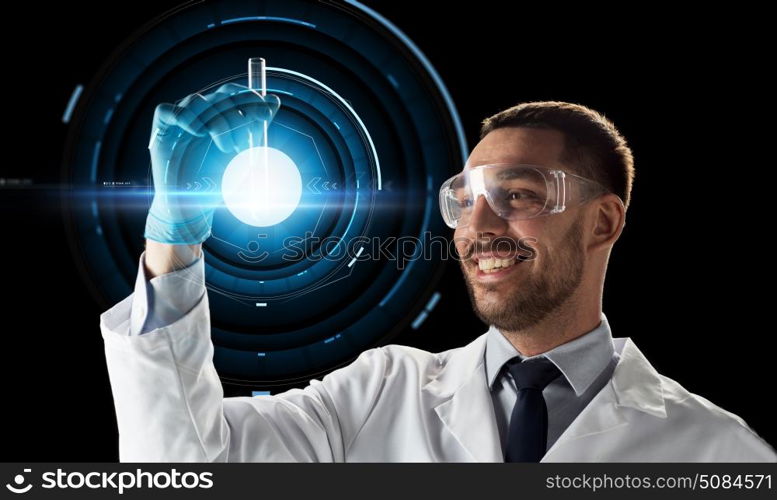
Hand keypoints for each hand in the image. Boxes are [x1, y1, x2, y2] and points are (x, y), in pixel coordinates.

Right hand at [144, 83, 280, 243]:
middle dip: (239, 112)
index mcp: (219, 117)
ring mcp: (180, 122)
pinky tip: (198, 133)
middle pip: (218, 97)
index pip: (233, 94)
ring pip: (197, 102)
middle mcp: (199, 116)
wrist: (193, 208)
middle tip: (250, 134)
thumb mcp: (243, 154)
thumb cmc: (217, 182)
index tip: (267, 114)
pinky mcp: (161, 132)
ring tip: (228, 147)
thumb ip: (255, 128)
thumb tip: (274, 100)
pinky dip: (183, 116)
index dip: (250, 99)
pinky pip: (166, 111)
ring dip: (218, 120)